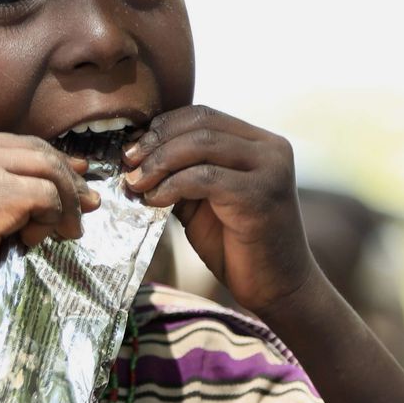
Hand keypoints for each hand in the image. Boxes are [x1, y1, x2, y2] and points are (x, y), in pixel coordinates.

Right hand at [0, 132, 99, 312]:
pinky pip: (46, 197)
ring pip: (48, 170)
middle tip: (89, 204)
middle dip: (69, 178)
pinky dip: (53, 218)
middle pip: (36, 151)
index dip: (49, 160)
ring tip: (68, 230)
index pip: (14, 144)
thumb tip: (38, 197)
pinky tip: (36, 241)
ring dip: (66, 202)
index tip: (75, 177)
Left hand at [123, 105, 313, 313]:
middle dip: (156, 141)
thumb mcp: (201, 198)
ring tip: (136, 182)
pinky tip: (155, 200)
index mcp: (258, 142)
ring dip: (159, 161)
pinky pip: (204, 177)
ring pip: (201, 145)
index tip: (133, 147)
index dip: (162, 126)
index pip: (202, 115)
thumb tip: (135, 153)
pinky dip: (172, 185)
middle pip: (200, 124)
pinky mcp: (260, 195)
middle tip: (128, 162)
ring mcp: (270, 169)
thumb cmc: (235, 243)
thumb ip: (180, 172)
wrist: (276, 287)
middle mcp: (270, 148)